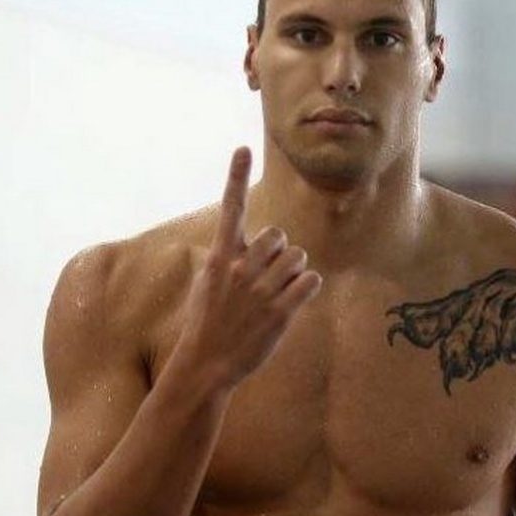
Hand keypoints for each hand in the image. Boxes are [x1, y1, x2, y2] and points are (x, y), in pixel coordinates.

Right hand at [176, 147, 322, 387]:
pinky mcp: (280, 312)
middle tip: (269, 276)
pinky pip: (310, 282)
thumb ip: (225, 260)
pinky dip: (308, 288)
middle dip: (280, 252)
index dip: (235, 177)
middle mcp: (240, 269)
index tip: (242, 149)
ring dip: (294, 272)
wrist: (206, 366)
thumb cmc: (205, 325)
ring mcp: (260, 291)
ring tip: (278, 293)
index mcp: (220, 259)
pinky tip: (294, 301)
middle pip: (279, 236)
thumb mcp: (206, 286)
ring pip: (298, 258)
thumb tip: (240, 242)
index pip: (230, 210)